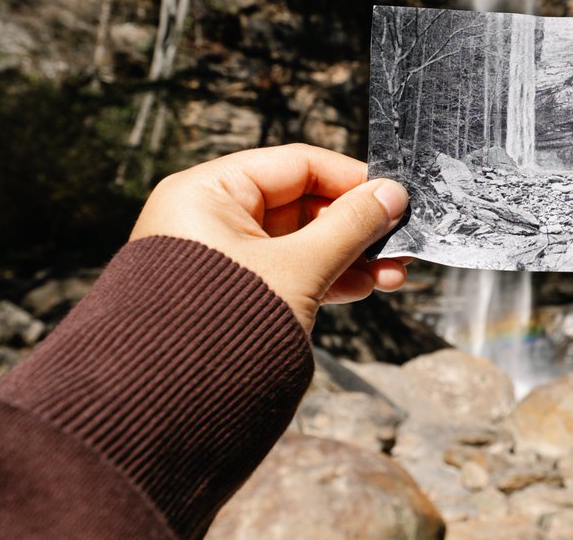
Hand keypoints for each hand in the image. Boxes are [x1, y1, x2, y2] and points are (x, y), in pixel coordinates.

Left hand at [130, 144, 409, 331]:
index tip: (394, 195)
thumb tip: (392, 195)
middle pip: (303, 204)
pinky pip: (291, 271)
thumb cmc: (222, 324)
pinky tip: (368, 286)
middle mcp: (211, 218)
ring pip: (302, 242)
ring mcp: (223, 258)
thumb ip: (350, 226)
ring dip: (352, 255)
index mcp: (209, 192)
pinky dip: (329, 276)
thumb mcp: (300, 266)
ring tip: (395, 272)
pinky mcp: (235, 293)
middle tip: (402, 240)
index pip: (296, 165)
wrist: (169, 407)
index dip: (350, 178)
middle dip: (357, 225)